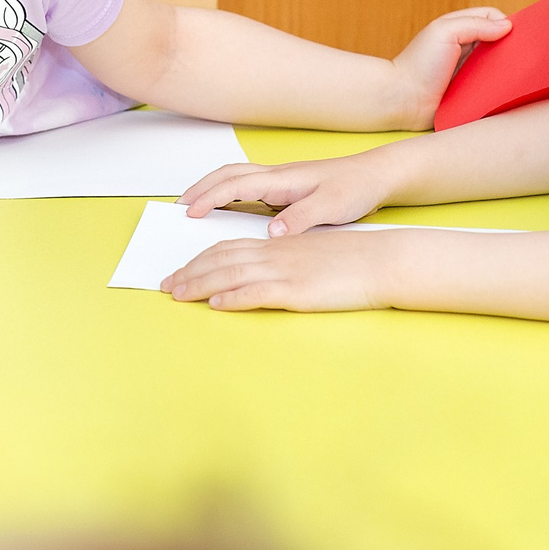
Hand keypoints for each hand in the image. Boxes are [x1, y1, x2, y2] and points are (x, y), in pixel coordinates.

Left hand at [160, 226, 393, 311]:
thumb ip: (284, 263)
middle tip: (166, 285)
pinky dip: (233, 298)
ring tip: (178, 294)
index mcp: (277, 245)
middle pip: (220, 258)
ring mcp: (284, 272)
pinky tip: (216, 304)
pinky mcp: (296, 290)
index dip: (199, 259)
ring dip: (200, 285)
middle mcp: (274, 255)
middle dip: (189, 272)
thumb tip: (261, 276)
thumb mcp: (310, 256)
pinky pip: (257, 292)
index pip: (227, 248)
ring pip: (230, 274)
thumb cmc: (352, 262)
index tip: (180, 272)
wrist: (382, 261)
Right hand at [183, 153, 393, 233]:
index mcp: (282, 179)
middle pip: (226, 175)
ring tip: (193, 204)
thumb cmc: (356, 188)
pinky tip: (227, 208)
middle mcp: (276, 176)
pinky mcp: (285, 189)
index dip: (209, 197)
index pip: (234, 184)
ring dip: (211, 188)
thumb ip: (300, 218)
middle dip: (199, 188)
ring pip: (235, 178)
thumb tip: (271, 232)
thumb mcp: (332, 207)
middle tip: (178, 205)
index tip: (189, 211)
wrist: (376, 176)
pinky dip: (228, 193)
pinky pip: (247, 187)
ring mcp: (280, 181)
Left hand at [386, 6, 510, 127]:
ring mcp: (469, 70)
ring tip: (520, 73)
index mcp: (459, 28)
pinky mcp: (471, 91)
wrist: (403, 100)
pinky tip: (509, 90)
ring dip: (508, 68)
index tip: (517, 35)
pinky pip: (493, 86)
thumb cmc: (419, 64)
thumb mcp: (445, 32)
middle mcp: (466, 47)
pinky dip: (501, 87)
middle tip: (525, 55)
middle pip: (499, 41)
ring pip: (499, 64)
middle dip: (511, 46)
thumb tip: (507, 26)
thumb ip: (476, 25)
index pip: (492, 17)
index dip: (505, 23)